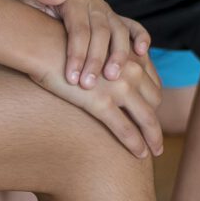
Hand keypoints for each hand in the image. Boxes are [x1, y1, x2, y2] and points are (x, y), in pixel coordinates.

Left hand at [19, 0, 151, 91]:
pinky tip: (142, 54)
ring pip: (119, 31)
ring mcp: (106, 9)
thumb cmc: (28, 15)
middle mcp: (92, 0)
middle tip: (88, 84)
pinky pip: (134, 27)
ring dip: (119, 56)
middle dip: (95, 60)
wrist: (35, 16)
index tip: (72, 78)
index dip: (76, 54)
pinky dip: (141, 38)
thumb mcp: (26, 3)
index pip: (78, 27)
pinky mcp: (116, 19)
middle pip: (100, 31)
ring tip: (112, 78)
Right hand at [28, 26, 164, 157]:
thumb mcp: (94, 49)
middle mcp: (130, 70)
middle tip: (157, 139)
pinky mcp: (101, 102)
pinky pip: (126, 128)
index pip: (153, 83)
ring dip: (153, 137)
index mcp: (129, 56)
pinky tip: (140, 154)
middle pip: (155, 100)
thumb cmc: (63, 50)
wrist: (42, 46)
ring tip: (155, 151)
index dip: (154, 101)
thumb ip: (107, 61)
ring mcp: (118, 87)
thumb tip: (107, 76)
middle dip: (157, 121)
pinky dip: (136, 144)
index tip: (151, 114)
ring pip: (147, 118)